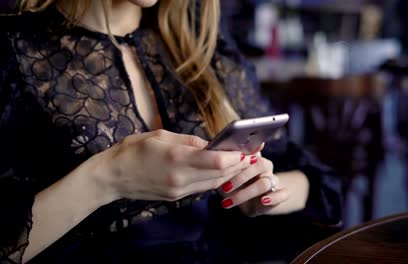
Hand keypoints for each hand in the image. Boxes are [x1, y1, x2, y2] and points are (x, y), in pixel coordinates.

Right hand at [95, 129, 253, 201]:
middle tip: (250, 156)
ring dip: (228, 174)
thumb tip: (211, 144)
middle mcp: (180, 178)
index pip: (216, 160)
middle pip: (219, 174)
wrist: (111, 177)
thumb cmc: (133, 149)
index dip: (234, 156)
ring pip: (213, 184)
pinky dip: (214, 179)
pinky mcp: (175, 196)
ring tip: (240, 163)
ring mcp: (178, 190)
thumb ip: (189, 141)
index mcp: (176, 158)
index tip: (246, 149)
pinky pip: (201, 188)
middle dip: (237, 165)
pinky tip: (219, 170)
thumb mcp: (161, 135)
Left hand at [219, 153, 289, 216]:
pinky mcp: (280, 194)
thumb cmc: (234, 185)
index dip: (242, 156)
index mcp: (252, 157)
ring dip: (245, 193)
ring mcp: (273, 179)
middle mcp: (265, 166)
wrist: (251, 203)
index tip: (230, 161)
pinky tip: (263, 201)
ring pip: (265, 183)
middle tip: (224, 188)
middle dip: (240, 177)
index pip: (252, 150)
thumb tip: (215, 152)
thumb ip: (224, 164)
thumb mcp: (225, 175)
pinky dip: (274, 197)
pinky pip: (284, 193)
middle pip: (259, 164)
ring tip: (229, 202)